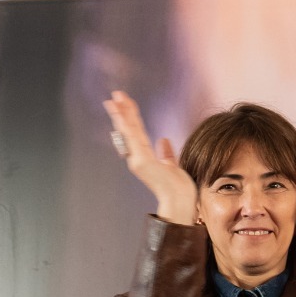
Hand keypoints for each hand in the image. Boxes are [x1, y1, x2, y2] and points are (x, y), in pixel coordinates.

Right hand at [103, 91, 196, 223]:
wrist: (180, 201)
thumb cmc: (178, 189)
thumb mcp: (173, 167)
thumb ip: (166, 154)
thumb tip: (163, 140)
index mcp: (145, 158)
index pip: (136, 133)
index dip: (130, 118)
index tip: (125, 104)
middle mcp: (138, 158)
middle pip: (129, 130)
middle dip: (122, 111)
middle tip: (116, 94)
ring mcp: (138, 159)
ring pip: (129, 131)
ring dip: (122, 113)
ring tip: (115, 98)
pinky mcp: (142, 161)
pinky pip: (133, 139)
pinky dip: (126, 126)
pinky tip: (121, 114)